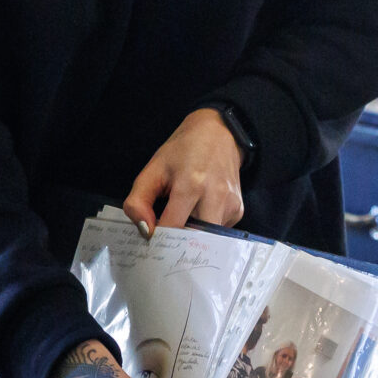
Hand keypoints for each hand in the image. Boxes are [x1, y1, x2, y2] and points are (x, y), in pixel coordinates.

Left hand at [123, 108, 244, 234]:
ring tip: (182, 221)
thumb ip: (138, 201)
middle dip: (177, 244)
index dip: (158, 238)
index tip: (150, 239)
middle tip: (165, 241)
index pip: (172, 227)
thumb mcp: (153, 169)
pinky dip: (205, 229)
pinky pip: (217, 232)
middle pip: (193, 239)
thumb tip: (144, 231)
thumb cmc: (182, 152)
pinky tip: (200, 212)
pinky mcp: (238, 210)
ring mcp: (230, 205)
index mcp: (190, 185)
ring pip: (206, 239)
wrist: (219, 134)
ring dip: (191, 236)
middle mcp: (215, 197)